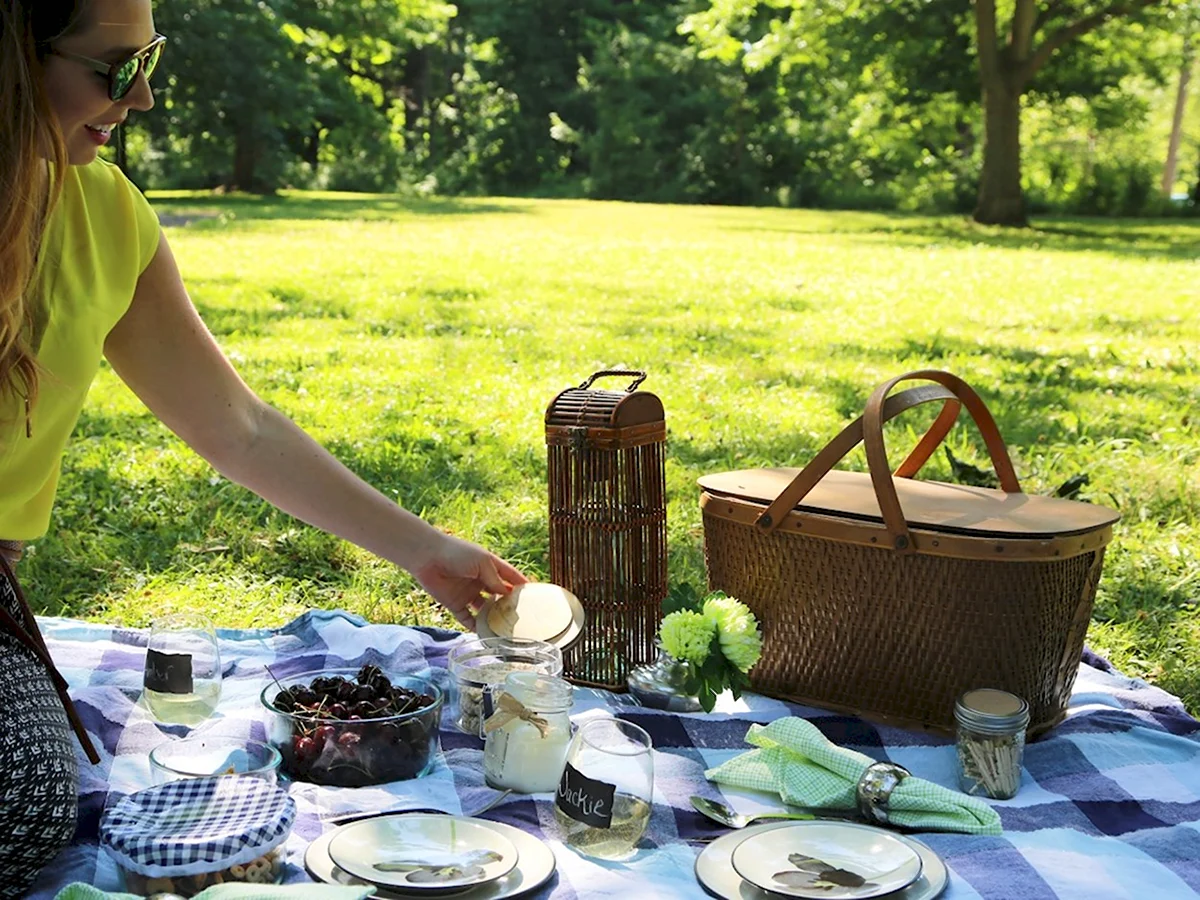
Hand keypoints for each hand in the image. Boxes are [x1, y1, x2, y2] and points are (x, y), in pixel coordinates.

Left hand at [411, 533, 527, 629]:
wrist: (427, 556)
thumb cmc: (457, 552)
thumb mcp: (482, 562)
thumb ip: (495, 580)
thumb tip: (507, 596)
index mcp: (490, 567)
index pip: (511, 578)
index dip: (523, 586)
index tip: (536, 597)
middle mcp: (481, 581)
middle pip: (500, 596)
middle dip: (510, 606)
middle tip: (523, 619)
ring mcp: (469, 593)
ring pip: (486, 610)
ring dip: (494, 619)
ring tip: (507, 630)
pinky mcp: (455, 604)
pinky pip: (468, 619)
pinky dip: (476, 627)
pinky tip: (486, 635)